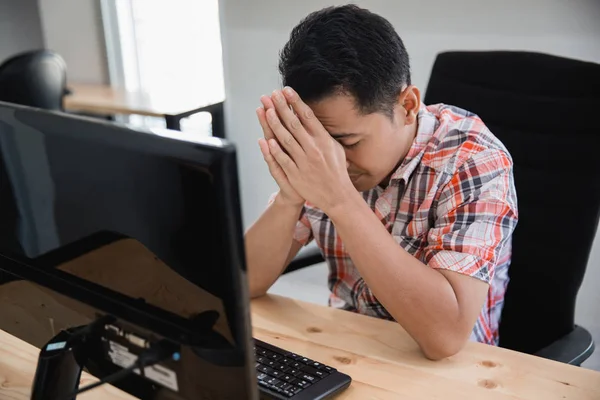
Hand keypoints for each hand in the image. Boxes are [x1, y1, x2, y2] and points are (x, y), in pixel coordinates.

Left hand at [264, 87, 354, 213]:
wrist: (337, 195)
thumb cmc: (336, 170)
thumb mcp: (335, 149)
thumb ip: (323, 134)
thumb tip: (312, 119)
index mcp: (324, 140)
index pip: (307, 116)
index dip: (295, 102)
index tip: (286, 90)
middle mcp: (314, 148)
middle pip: (294, 124)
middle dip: (282, 108)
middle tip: (272, 94)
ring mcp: (304, 162)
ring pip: (286, 139)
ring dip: (275, 124)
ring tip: (266, 110)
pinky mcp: (297, 175)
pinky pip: (283, 160)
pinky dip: (275, 150)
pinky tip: (266, 139)